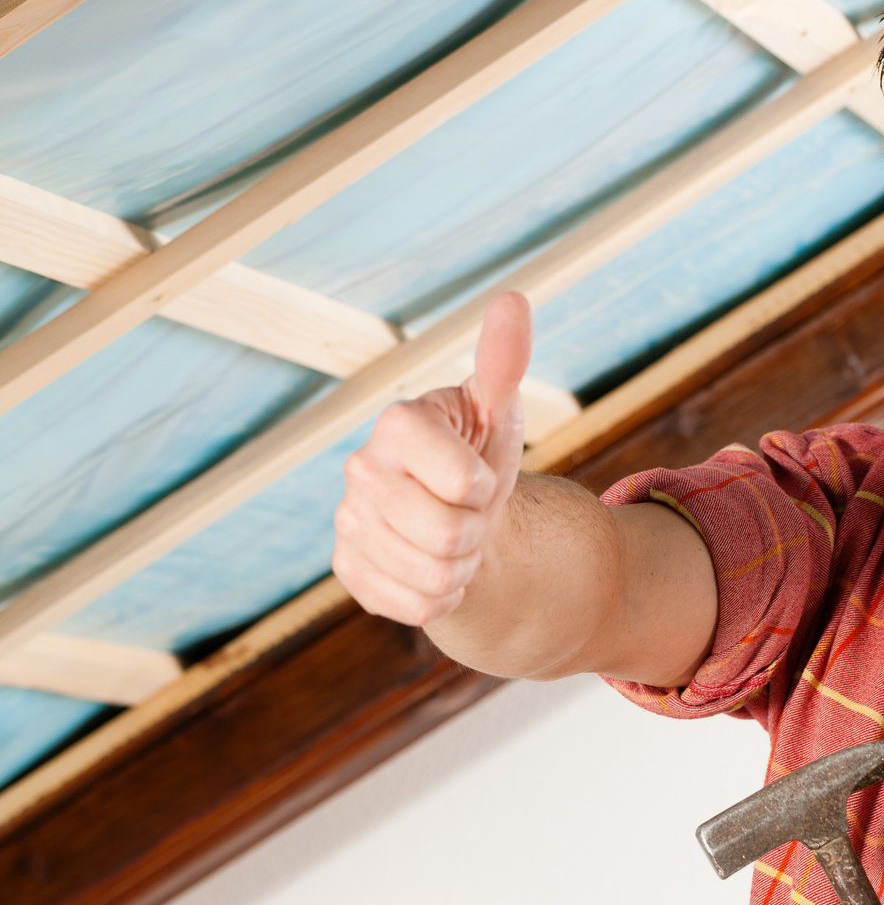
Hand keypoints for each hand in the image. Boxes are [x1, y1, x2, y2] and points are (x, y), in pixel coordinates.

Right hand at [333, 291, 531, 624]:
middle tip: (466, 511)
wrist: (461, 513)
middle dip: (475, 530)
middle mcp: (360, 470)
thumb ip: (503, 359)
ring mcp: (348, 524)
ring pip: (436, 575)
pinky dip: (439, 595)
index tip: (475, 473)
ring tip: (452, 535)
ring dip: (460, 564)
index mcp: (397, 424)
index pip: (463, 484)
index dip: (483, 486)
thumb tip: (513, 298)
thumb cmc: (479, 451)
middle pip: (451, 534)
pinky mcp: (349, 572)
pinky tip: (429, 563)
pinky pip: (417, 606)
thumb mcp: (497, 407)